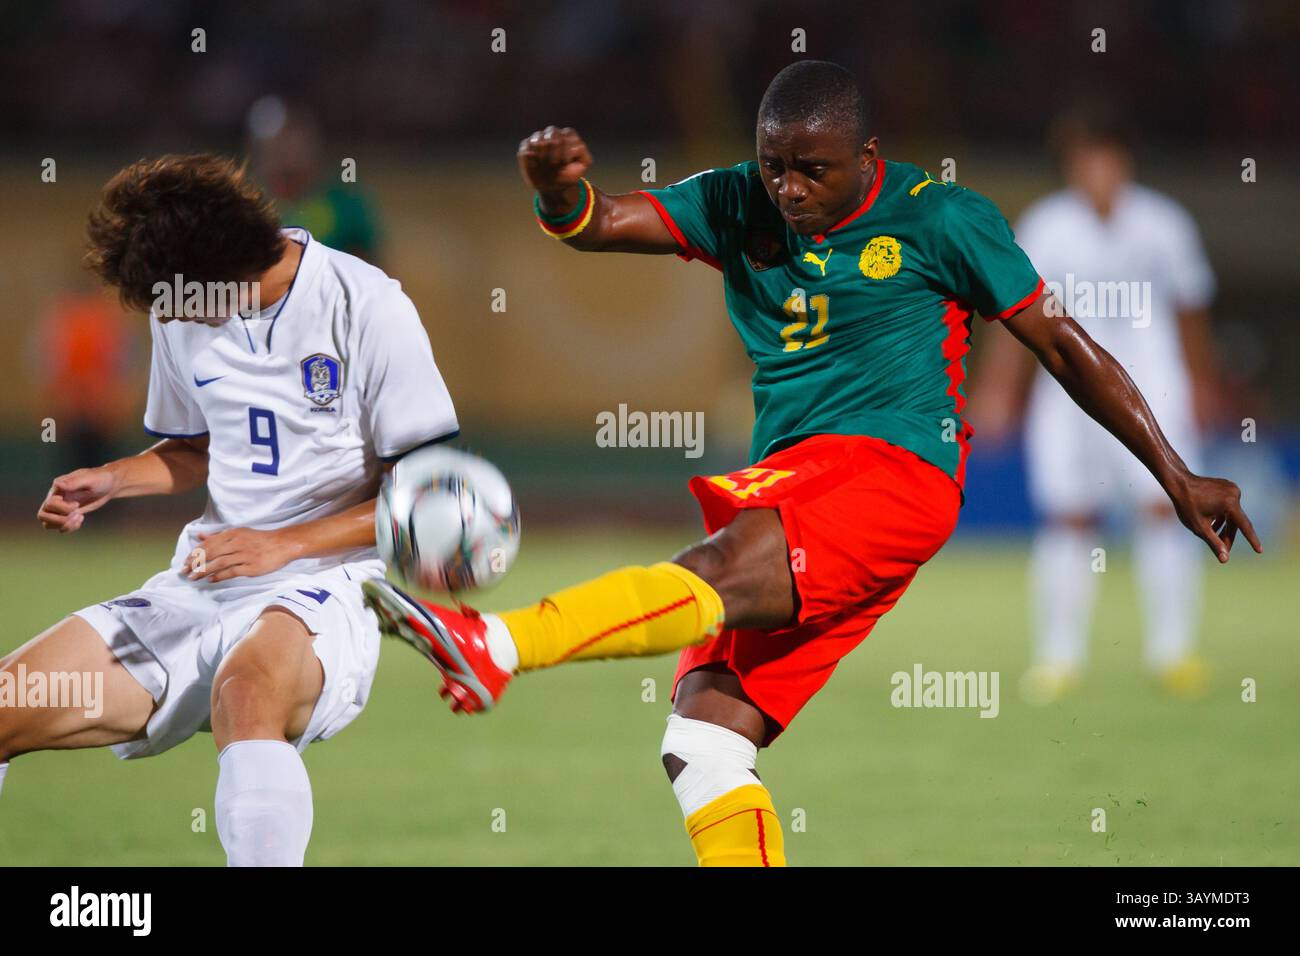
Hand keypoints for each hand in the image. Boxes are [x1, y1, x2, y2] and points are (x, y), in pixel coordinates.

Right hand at [38, 466, 119, 532]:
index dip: (63, 508)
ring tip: (79, 517)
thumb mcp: (90, 479)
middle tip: (77, 514)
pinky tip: (81, 519)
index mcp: (58, 488)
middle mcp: (56, 498)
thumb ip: (73, 482)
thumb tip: (56, 484)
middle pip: (43, 515)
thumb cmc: (100, 479)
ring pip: (47, 523)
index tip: (77, 504)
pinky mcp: (67, 514)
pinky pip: (59, 527)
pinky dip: (69, 527)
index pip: (49, 504)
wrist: (109, 484)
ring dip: (64, 525)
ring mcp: (60, 507)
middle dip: (60, 520)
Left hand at [184, 527, 300, 582]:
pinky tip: (210, 580)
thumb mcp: (239, 533)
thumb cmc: (260, 539)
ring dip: (203, 571)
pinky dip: (219, 576)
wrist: (283, 544)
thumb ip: (218, 536)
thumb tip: (200, 536)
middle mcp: (237, 543)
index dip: (194, 554)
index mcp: (233, 533)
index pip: (208, 544)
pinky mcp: (251, 567)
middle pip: (211, 553)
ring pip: (219, 563)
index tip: (185, 562)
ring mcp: (245, 555)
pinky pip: (232, 572)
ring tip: (193, 578)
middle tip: (184, 571)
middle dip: (195, 563)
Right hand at [517, 126, 592, 196]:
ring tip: (545, 166)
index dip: (566, 148)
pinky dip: (530, 157)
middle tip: (554, 163)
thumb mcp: (582, 166)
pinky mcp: (526, 146)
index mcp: (567, 136)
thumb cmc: (568, 174)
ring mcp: (538, 138)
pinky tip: (535, 165)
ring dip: (543, 154)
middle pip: (553, 131)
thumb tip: (574, 147)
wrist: (553, 187)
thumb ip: (584, 154)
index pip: (568, 133)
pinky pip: (526, 146)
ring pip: (538, 137)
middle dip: (554, 149)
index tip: (566, 162)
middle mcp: (552, 134)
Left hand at [1167, 472, 1261, 563]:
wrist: (1178, 482)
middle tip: (1224, 551)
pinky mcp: (1227, 486)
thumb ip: (1214, 543)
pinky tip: (1212, 522)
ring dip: (1224, 526)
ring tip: (1213, 536)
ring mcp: (1232, 489)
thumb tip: (1225, 559)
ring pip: (1232, 514)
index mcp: (1230, 504)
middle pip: (1235, 521)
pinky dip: (1222, 515)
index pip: (1244, 526)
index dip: (1252, 540)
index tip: (1259, 551)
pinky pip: (1228, 505)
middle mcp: (1234, 494)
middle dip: (1228, 535)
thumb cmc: (1186, 505)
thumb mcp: (1199, 527)